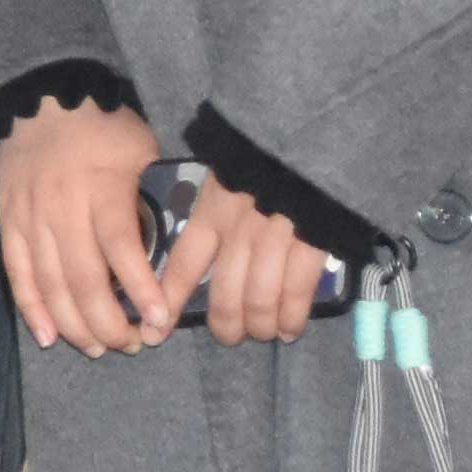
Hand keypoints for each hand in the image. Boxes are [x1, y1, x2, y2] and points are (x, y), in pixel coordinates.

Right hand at [0, 100, 174, 356]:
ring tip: (98, 348)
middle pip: (83, 276)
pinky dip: (31, 307)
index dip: (140, 289)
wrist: (43, 98)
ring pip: (49, 282)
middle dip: (109, 321)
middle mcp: (61, 205)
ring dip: (74, 323)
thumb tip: (183, 250)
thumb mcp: (143, 154)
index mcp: (101, 188)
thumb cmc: (105, 129)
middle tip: (132, 344)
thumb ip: (157, 200)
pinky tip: (49, 337)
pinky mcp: (7, 220)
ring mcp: (29, 215)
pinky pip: (16, 271)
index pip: (120, 247)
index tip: (160, 322)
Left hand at [156, 171, 326, 346]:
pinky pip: (296, 293)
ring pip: (258, 299)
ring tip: (261, 333)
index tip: (156, 330)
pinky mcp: (313, 245)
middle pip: (223, 292)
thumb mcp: (229, 171)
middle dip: (224, 323)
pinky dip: (291, 317)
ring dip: (259, 325)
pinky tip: (289, 329)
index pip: (184, 263)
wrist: (316, 135)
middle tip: (228, 336)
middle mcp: (239, 229)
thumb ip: (215, 205)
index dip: (171, 299)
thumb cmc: (268, 155)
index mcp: (213, 209)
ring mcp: (276, 239)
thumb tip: (202, 241)